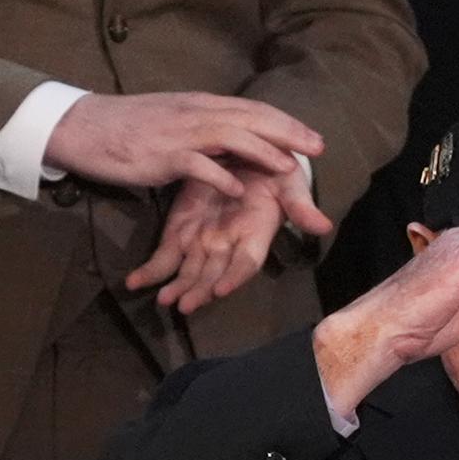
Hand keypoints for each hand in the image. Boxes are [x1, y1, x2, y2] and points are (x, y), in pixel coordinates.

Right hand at [44, 91, 326, 205]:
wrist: (83, 127)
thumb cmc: (128, 128)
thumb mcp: (173, 121)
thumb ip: (203, 129)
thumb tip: (231, 139)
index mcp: (200, 105)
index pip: (252, 110)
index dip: (285, 122)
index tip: (312, 136)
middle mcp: (195, 113)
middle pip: (250, 118)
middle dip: (288, 133)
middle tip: (318, 148)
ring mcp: (179, 133)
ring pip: (230, 136)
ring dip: (263, 151)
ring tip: (288, 168)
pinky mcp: (161, 156)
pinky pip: (195, 165)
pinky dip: (218, 176)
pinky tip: (238, 189)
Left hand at [129, 161, 332, 313]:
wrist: (247, 154)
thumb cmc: (275, 171)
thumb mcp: (290, 182)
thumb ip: (301, 206)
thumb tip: (323, 226)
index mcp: (255, 234)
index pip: (247, 262)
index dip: (235, 276)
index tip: (221, 289)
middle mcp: (229, 243)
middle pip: (214, 273)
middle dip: (199, 290)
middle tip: (184, 305)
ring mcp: (204, 239)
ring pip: (189, 271)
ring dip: (177, 287)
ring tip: (163, 300)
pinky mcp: (182, 230)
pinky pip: (165, 256)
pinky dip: (151, 271)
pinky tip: (135, 283)